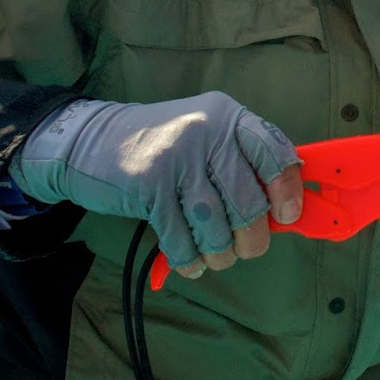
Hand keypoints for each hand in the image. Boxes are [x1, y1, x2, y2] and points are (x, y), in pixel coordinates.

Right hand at [12, 92, 302, 277]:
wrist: (92, 141)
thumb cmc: (164, 147)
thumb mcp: (208, 136)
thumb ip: (243, 164)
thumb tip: (285, 211)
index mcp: (228, 117)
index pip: (274, 152)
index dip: (287, 189)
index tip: (286, 216)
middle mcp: (206, 132)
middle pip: (247, 200)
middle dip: (252, 237)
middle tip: (245, 248)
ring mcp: (176, 158)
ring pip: (216, 225)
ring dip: (220, 252)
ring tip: (215, 256)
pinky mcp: (148, 187)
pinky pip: (181, 238)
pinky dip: (190, 260)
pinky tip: (192, 263)